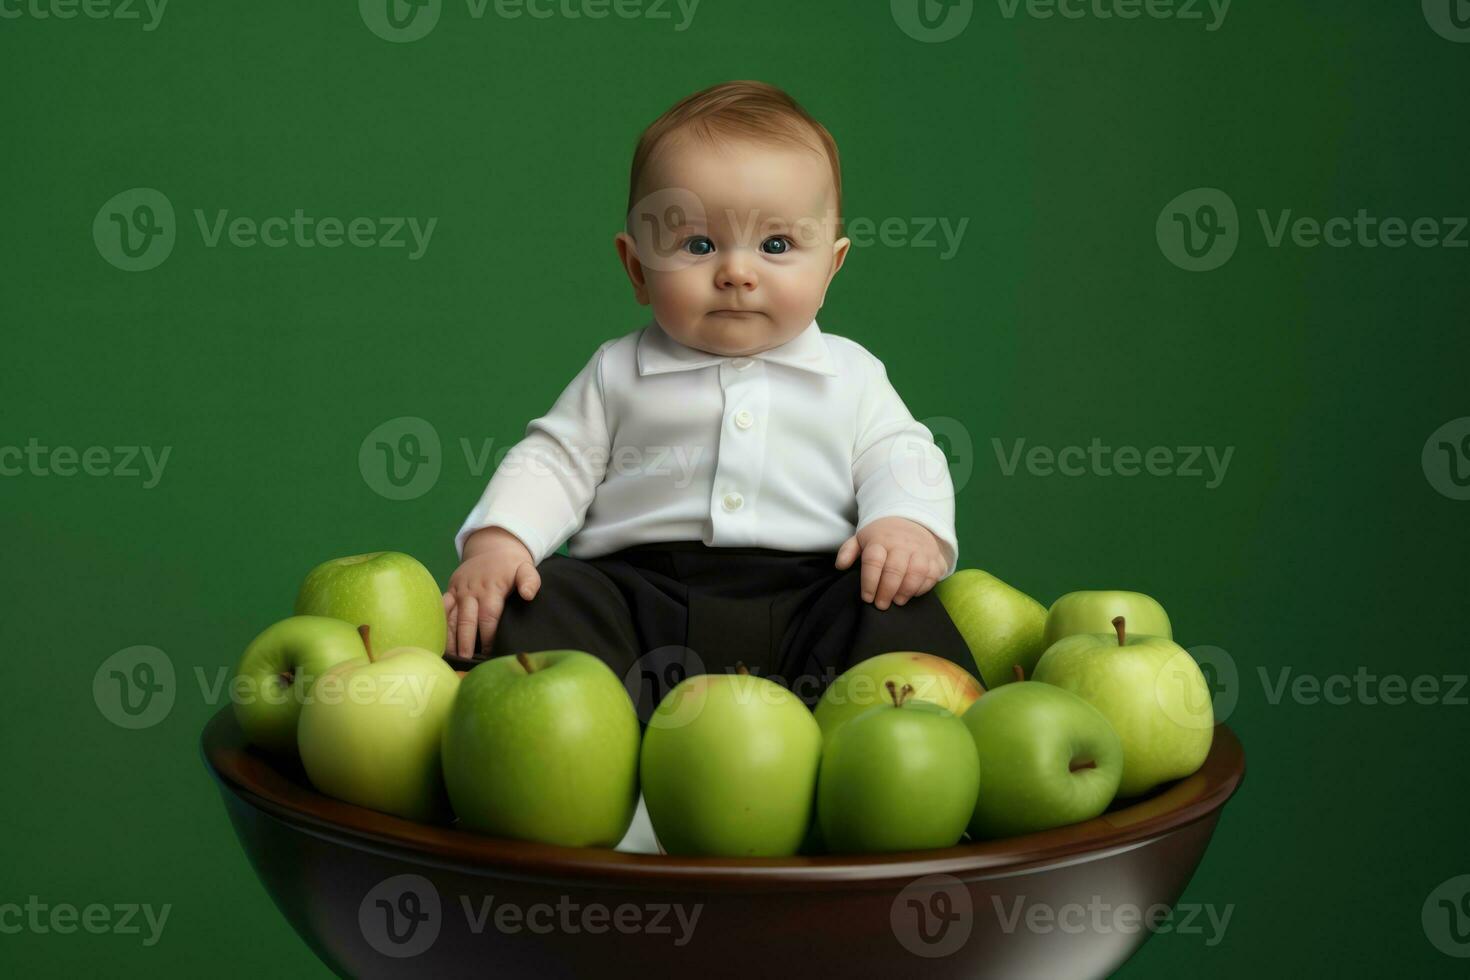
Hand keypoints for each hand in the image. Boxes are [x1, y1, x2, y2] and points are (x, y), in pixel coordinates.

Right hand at [444, 527, 540, 656]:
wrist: (493, 547)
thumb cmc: (512, 565)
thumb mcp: (526, 568)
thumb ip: (530, 581)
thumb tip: (528, 595)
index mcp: (491, 589)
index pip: (488, 617)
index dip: (488, 637)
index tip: (490, 654)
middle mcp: (471, 591)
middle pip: (466, 620)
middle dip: (466, 641)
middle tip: (466, 660)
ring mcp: (458, 590)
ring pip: (450, 616)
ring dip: (449, 637)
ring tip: (451, 657)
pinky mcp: (450, 590)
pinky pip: (441, 608)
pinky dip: (438, 624)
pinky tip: (438, 640)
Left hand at [834, 517, 945, 610]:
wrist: (910, 520)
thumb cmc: (882, 536)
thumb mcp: (861, 538)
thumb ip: (848, 551)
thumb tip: (840, 565)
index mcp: (880, 539)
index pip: (873, 561)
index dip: (869, 582)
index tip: (867, 597)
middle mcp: (902, 544)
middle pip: (895, 569)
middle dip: (886, 591)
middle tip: (881, 605)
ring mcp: (921, 550)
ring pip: (916, 572)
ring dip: (906, 590)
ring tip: (897, 601)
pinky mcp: (935, 557)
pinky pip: (932, 575)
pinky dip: (922, 587)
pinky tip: (911, 594)